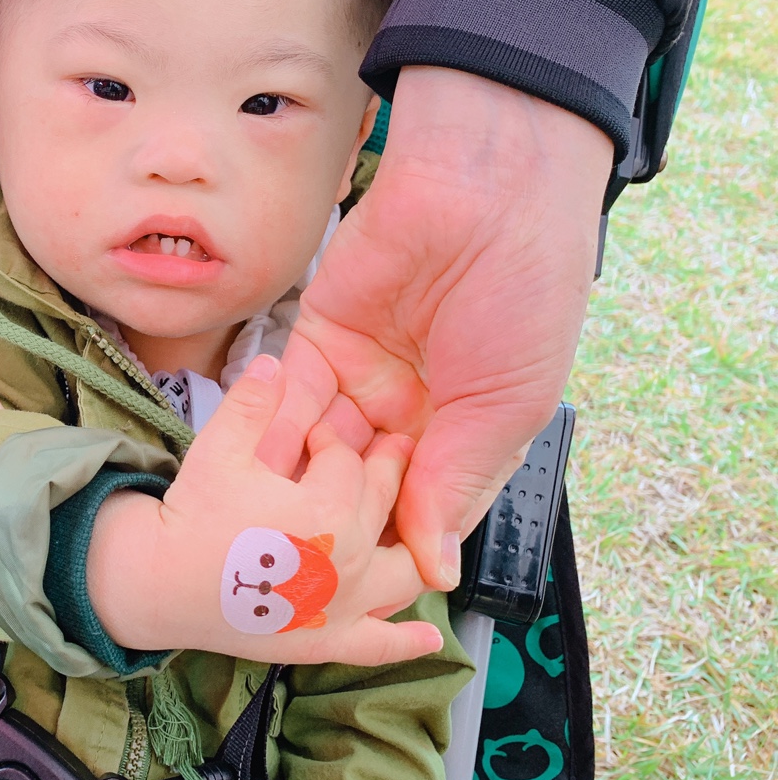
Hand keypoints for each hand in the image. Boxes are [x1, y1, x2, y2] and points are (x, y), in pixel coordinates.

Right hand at [87, 355, 442, 667]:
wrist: (160, 583)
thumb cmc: (191, 514)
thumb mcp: (218, 448)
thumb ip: (252, 403)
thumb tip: (273, 360)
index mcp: (327, 511)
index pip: (347, 462)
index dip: (331, 439)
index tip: (315, 434)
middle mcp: (349, 561)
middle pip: (381, 507)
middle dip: (380, 473)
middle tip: (376, 453)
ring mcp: (343, 607)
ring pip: (401, 573)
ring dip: (409, 545)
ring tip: (406, 523)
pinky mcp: (327, 642)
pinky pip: (378, 647)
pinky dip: (406, 641)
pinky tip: (427, 635)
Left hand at [293, 66, 611, 588]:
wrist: (487, 188)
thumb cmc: (525, 294)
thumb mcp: (505, 405)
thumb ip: (455, 484)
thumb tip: (436, 572)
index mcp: (465, 430)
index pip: (420, 509)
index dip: (393, 548)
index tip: (362, 591)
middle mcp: (409, 409)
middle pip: (360, 485)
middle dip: (334, 519)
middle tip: (301, 566)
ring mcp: (359, 374)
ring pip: (316, 446)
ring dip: (296, 482)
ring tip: (269, 525)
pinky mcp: (315, 336)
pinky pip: (285, 394)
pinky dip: (269, 428)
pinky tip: (254, 468)